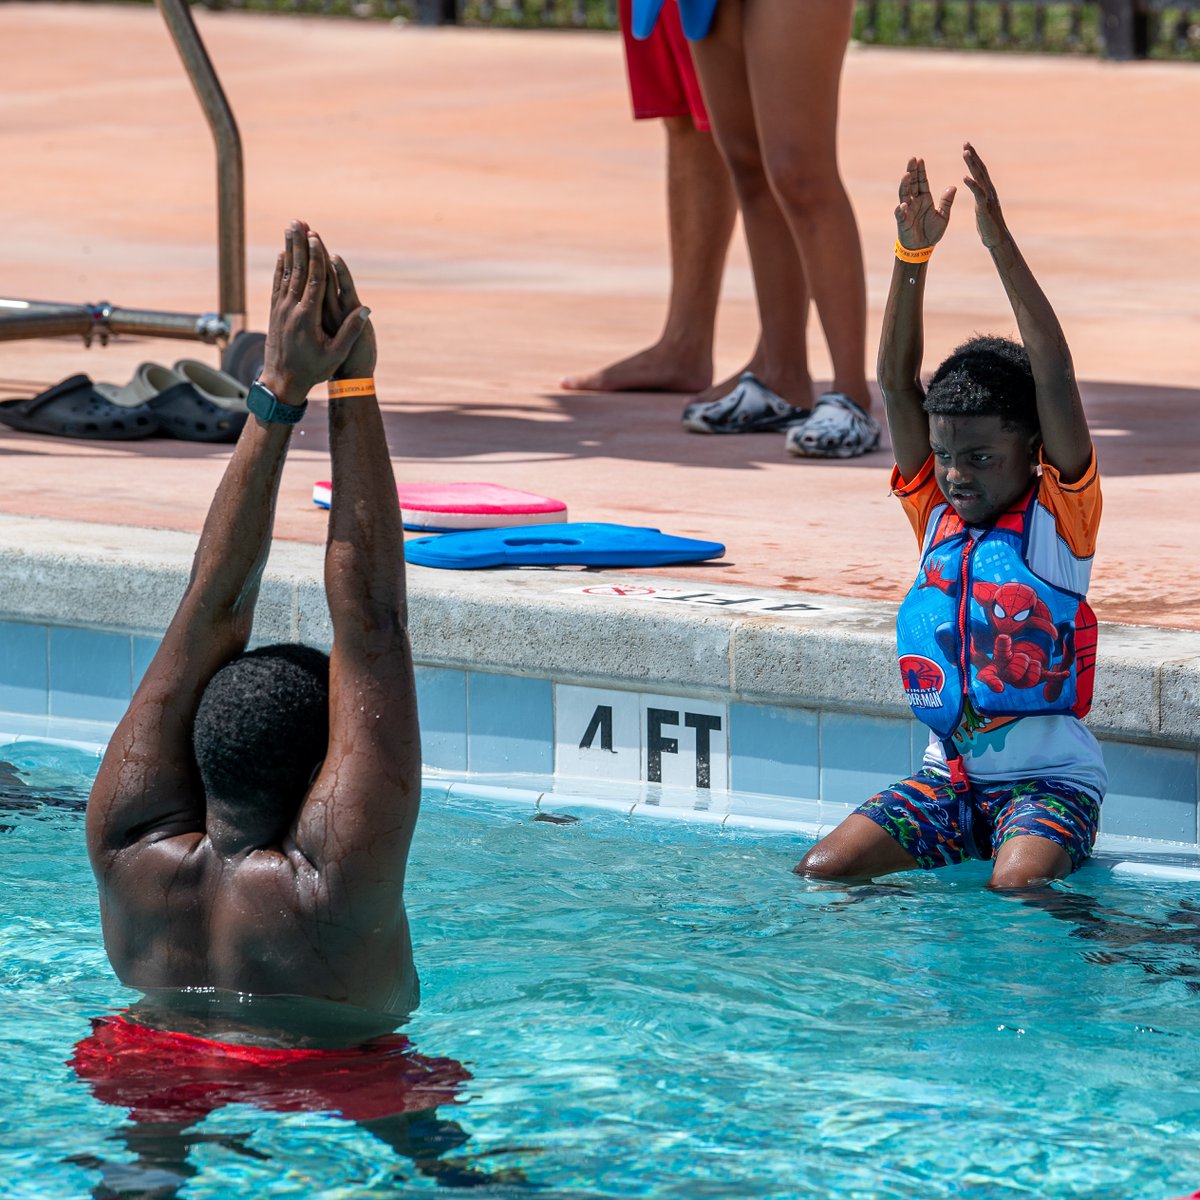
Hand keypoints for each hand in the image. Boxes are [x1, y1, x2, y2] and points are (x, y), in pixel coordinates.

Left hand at [259, 220, 368, 403]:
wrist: (281, 382)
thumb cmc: (313, 370)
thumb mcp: (335, 354)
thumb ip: (350, 331)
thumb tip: (365, 309)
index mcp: (307, 317)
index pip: (313, 281)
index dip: (315, 258)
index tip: (316, 238)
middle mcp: (290, 309)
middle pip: (296, 269)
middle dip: (298, 244)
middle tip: (298, 222)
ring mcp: (280, 309)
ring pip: (285, 273)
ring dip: (288, 249)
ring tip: (290, 229)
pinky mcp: (275, 313)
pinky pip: (278, 284)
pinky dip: (280, 267)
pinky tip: (281, 255)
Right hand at [895, 156, 955, 249]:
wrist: (923, 248)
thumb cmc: (931, 232)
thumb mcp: (943, 216)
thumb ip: (947, 202)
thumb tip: (953, 186)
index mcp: (924, 199)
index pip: (921, 181)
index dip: (920, 171)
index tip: (920, 159)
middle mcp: (914, 202)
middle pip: (911, 184)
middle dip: (911, 171)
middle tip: (912, 159)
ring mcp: (907, 212)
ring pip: (904, 195)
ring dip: (904, 185)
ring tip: (906, 175)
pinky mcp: (903, 223)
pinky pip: (901, 215)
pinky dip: (901, 210)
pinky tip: (903, 205)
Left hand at [961, 143, 1009, 249]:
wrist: (996, 239)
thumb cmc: (988, 226)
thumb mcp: (982, 208)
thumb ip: (980, 198)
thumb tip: (978, 191)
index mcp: (986, 190)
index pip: (979, 171)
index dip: (973, 159)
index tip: (966, 148)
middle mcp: (989, 190)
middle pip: (980, 169)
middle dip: (973, 156)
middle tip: (965, 143)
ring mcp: (987, 197)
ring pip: (979, 177)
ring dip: (972, 164)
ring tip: (965, 153)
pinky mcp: (984, 207)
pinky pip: (978, 193)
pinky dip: (972, 184)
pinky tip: (964, 177)